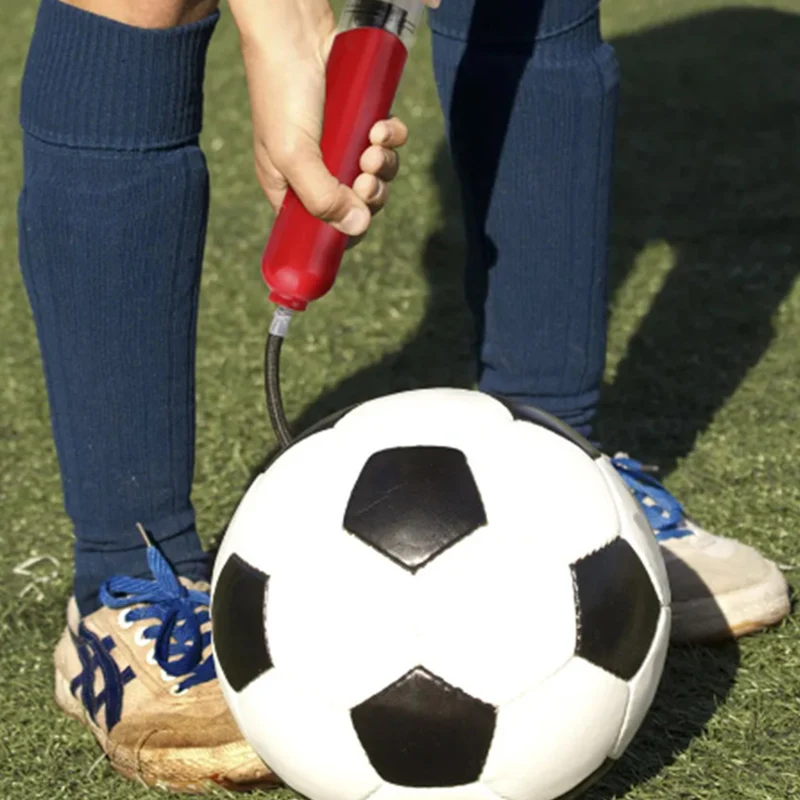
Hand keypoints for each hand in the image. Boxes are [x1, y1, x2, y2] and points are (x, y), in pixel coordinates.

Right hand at [229, 0, 416, 237]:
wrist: (294, 29)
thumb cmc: (281, 91)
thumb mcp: (294, 154)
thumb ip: (322, 197)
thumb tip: (358, 227)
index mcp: (289, 188)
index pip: (322, 228)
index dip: (346, 229)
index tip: (359, 218)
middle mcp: (316, 170)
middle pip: (357, 204)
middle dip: (371, 194)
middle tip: (368, 177)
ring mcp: (340, 145)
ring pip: (377, 173)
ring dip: (385, 165)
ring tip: (375, 145)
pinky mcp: (360, 119)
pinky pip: (386, 141)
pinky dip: (391, 137)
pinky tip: (383, 124)